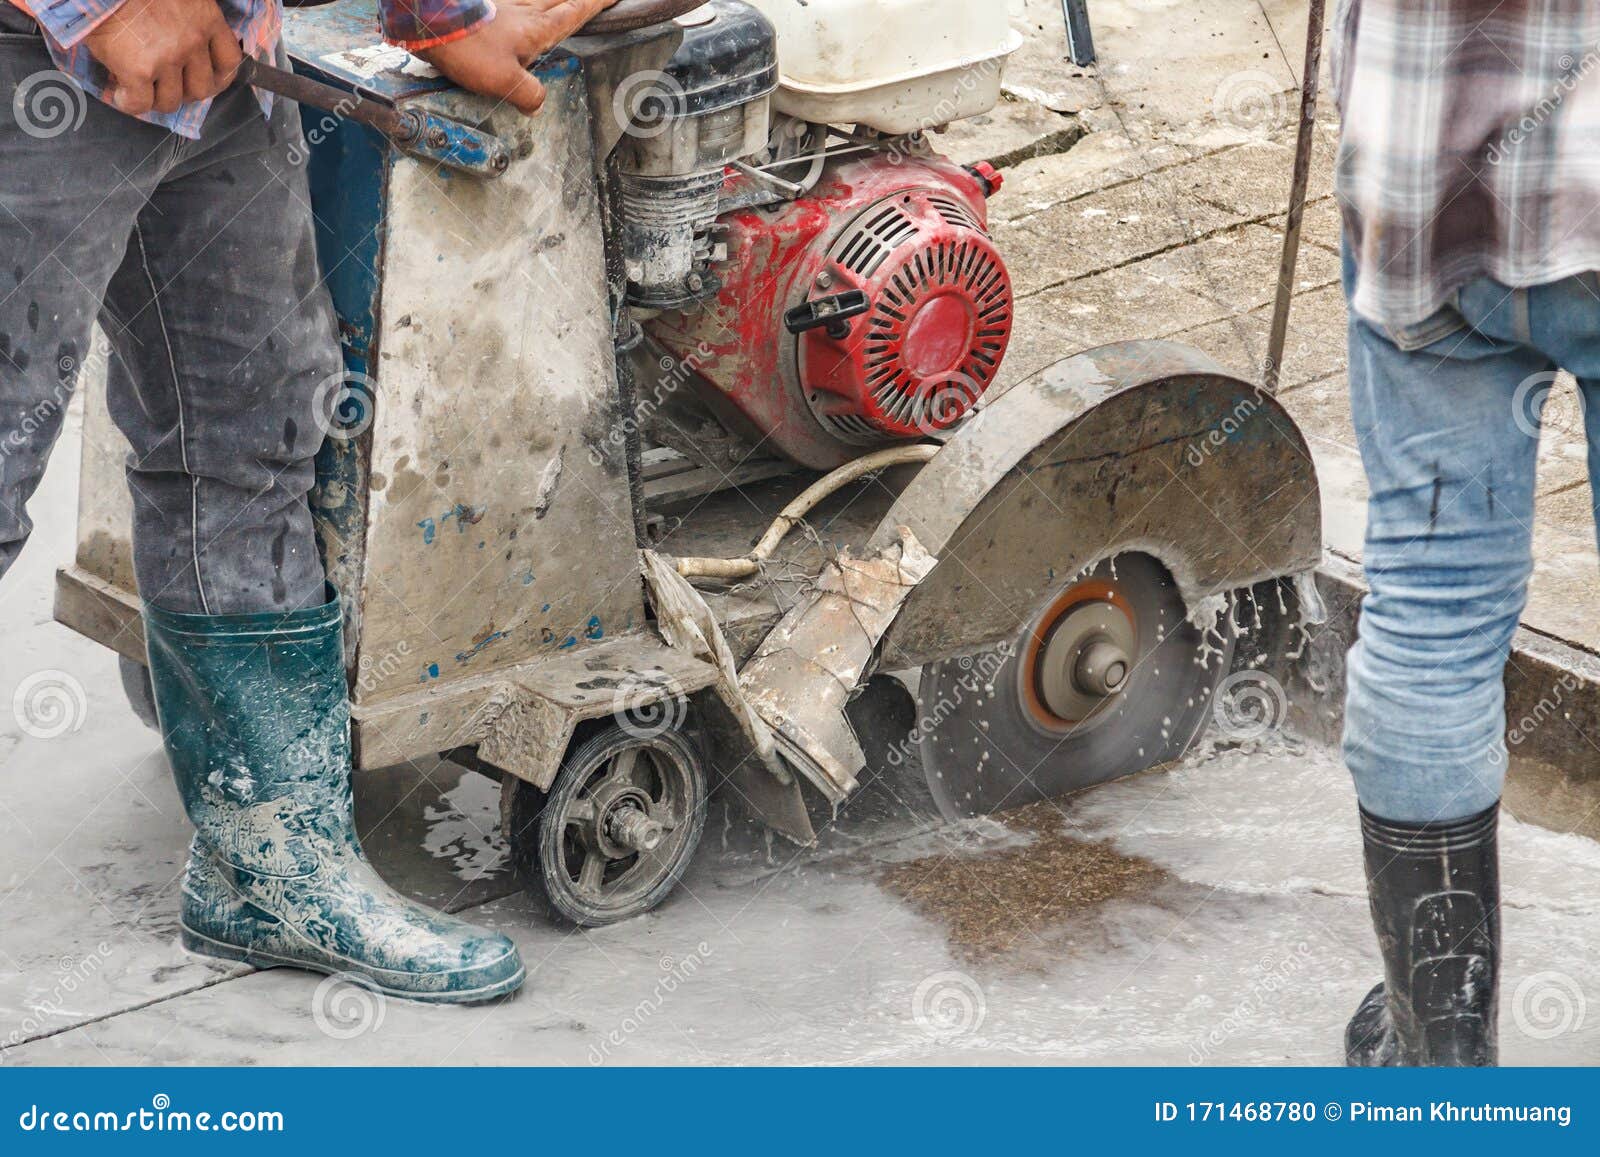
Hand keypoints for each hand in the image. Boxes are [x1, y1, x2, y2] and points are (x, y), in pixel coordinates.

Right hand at [83, 0, 241, 116]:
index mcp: (207, 19)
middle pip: (201, 89)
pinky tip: (122, 94)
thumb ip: (187, 20)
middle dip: (185, 91)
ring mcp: (168, 58)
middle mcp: (193, 42)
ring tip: (140, 87)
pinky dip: (131, 104)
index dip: (219, 77)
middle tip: (166, 84)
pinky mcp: (139, 70)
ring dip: (156, 99)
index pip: (229, 61)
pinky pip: (141, 103)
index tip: (207, 79)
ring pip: (171, 101)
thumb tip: (181, 53)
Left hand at [416, 0, 619, 114]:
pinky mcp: (483, 3)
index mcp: (537, 30)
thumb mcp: (504, 81)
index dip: (594, 5)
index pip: (573, 14)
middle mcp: (524, 11)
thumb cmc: (467, 46)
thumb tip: (537, 104)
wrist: (430, 17)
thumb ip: (528, 93)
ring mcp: (503, 3)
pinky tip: (520, 4)